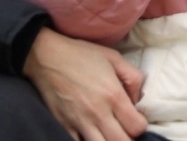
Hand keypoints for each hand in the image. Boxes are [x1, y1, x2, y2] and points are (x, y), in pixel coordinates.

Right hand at [23, 27, 146, 140]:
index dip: (140, 126)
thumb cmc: (82, 55)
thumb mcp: (114, 58)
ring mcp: (79, 122)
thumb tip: (137, 101)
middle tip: (124, 129)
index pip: (137, 127)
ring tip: (109, 133)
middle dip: (127, 139)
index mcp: (113, 95)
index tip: (135, 119)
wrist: (46, 57)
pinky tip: (92, 134)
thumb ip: (133, 78)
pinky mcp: (63, 126)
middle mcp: (98, 113)